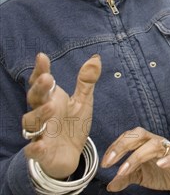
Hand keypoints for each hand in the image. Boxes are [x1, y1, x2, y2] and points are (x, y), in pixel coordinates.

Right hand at [22, 53, 101, 178]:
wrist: (70, 154)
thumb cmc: (73, 124)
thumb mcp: (83, 100)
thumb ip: (87, 81)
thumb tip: (95, 57)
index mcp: (51, 99)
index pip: (42, 83)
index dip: (40, 70)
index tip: (42, 57)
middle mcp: (42, 114)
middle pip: (34, 98)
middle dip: (39, 88)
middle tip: (47, 78)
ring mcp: (40, 133)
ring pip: (31, 122)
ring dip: (39, 114)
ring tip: (52, 107)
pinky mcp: (41, 152)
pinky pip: (33, 150)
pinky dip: (35, 147)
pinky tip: (40, 144)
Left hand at [102, 127, 169, 193]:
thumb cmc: (162, 172)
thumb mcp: (140, 176)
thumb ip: (125, 178)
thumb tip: (110, 185)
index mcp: (145, 143)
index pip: (128, 137)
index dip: (115, 147)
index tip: (105, 162)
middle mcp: (156, 142)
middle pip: (139, 134)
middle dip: (122, 146)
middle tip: (109, 162)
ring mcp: (169, 149)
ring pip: (153, 144)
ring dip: (136, 157)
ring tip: (125, 170)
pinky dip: (167, 159)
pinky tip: (159, 164)